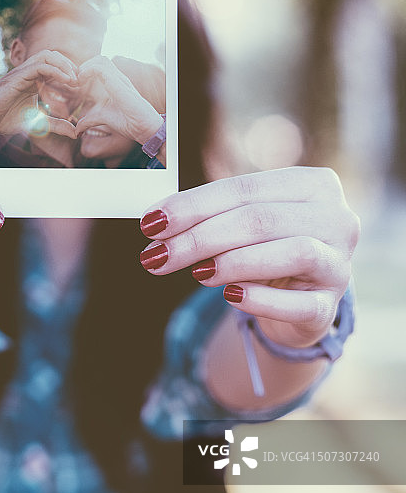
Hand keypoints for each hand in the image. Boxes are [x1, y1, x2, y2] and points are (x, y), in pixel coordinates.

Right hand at [0, 50, 77, 134]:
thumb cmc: (6, 119)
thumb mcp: (38, 123)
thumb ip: (56, 125)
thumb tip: (74, 132)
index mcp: (32, 79)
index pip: (54, 65)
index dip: (69, 71)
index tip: (80, 85)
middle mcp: (28, 72)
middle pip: (53, 55)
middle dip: (69, 65)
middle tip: (80, 80)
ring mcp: (23, 72)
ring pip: (47, 55)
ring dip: (64, 64)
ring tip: (74, 79)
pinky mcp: (19, 75)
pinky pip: (40, 66)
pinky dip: (56, 70)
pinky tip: (66, 81)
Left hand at [75, 56, 161, 143]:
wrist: (143, 127)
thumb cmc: (127, 121)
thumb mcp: (101, 118)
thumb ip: (88, 121)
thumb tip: (76, 130)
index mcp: (114, 83)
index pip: (98, 66)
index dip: (84, 72)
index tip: (75, 86)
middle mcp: (117, 78)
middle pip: (99, 59)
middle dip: (84, 67)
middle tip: (75, 83)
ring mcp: (119, 79)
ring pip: (100, 60)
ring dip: (85, 68)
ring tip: (78, 82)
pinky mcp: (118, 83)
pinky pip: (99, 69)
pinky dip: (87, 72)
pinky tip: (81, 84)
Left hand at [138, 167, 359, 346]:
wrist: (296, 300)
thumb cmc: (263, 249)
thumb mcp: (240, 223)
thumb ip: (207, 214)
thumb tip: (156, 219)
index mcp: (312, 185)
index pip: (243, 189)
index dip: (193, 205)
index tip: (152, 222)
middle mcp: (336, 218)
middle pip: (260, 220)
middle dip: (199, 238)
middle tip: (157, 255)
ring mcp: (339, 264)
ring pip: (291, 253)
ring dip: (232, 262)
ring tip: (196, 272)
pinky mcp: (330, 307)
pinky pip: (298, 303)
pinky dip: (259, 299)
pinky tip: (229, 296)